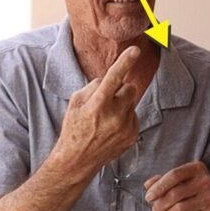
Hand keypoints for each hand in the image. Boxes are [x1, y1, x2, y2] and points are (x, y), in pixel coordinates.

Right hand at [51, 46, 140, 177]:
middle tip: (106, 101)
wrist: (77, 160)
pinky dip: (125, 117)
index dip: (125, 62)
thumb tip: (111, 78)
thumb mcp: (75, 102)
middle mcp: (114, 116)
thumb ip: (94, 86)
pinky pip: (134, 115)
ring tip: (106, 118)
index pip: (113, 77)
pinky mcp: (133, 135)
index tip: (136, 50)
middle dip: (120, 90)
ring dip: (122, 104)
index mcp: (97, 105)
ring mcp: (126, 127)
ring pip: (132, 102)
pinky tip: (112, 128)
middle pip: (129, 88)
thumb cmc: (74, 128)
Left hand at [144, 161, 209, 210]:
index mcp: (197, 168)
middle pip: (175, 193)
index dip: (159, 186)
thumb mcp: (178, 182)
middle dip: (160, 204)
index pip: (174, 175)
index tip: (148, 197)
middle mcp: (206, 181)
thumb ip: (162, 181)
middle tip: (154, 210)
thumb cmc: (191, 193)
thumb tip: (147, 185)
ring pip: (180, 208)